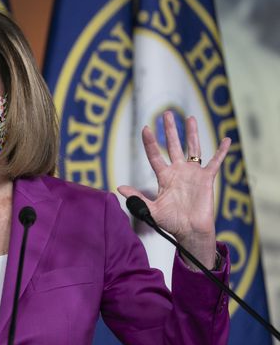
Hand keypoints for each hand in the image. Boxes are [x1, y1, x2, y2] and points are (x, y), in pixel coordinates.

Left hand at [117, 111, 230, 269]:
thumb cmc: (170, 222)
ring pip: (192, 148)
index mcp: (164, 177)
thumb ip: (137, 198)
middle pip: (173, 145)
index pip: (155, 155)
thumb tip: (118, 187)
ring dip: (192, 133)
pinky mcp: (206, 179)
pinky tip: (226, 140)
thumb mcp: (150, 210)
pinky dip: (221, 152)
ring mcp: (193, 174)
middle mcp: (178, 171)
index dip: (150, 142)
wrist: (189, 231)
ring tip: (189, 117)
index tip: (145, 128)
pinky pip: (215, 163)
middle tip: (166, 113)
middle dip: (170, 130)